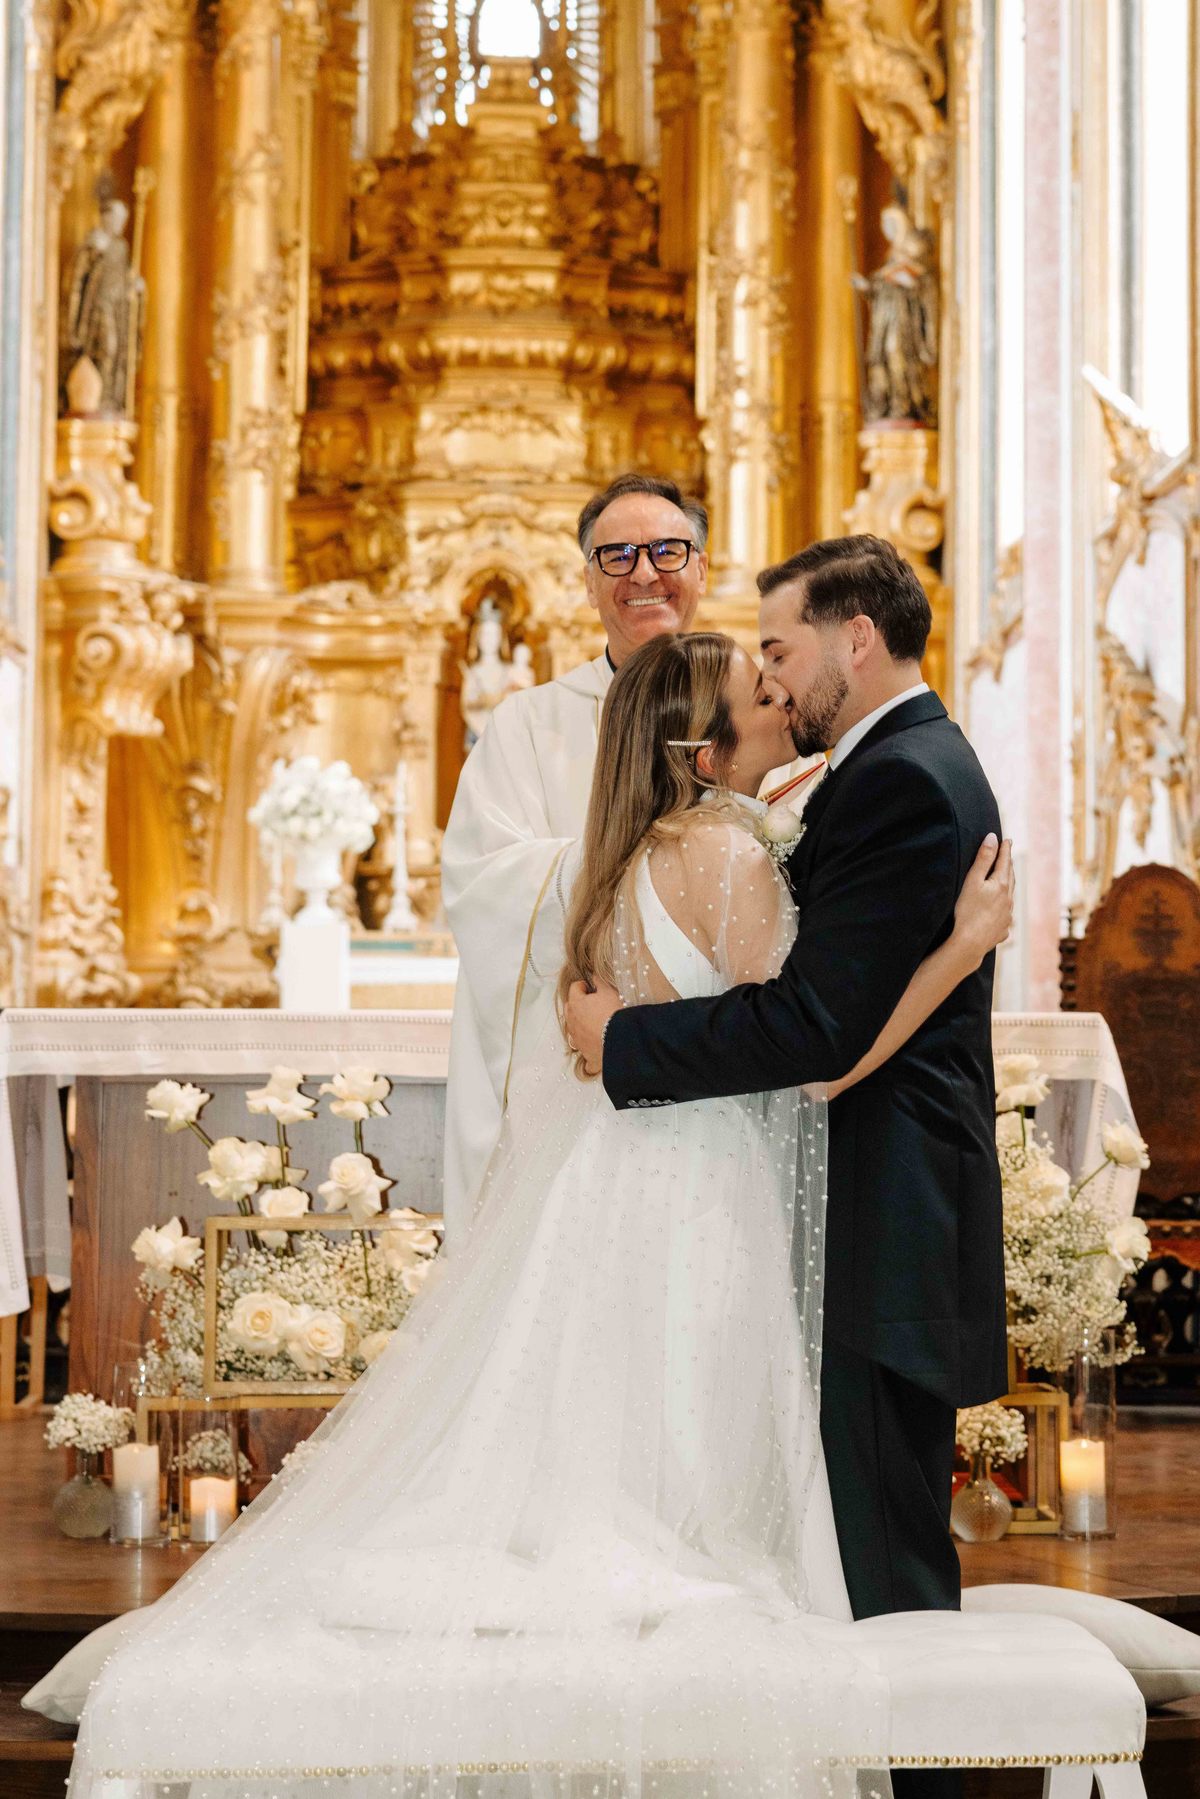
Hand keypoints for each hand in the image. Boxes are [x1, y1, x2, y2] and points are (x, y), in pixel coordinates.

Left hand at [564, 979, 621, 1076]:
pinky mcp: (584, 1052)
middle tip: (591, 1002)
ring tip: (594, 1021)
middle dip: (578, 1003)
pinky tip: (595, 1044)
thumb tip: (594, 976)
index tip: (591, 987)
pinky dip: (587, 1045)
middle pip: (570, 1007)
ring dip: (580, 1022)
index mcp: (576, 1003)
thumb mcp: (609, 992)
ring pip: (573, 1027)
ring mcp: (577, 1037)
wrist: (620, 1041)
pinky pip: (583, 1049)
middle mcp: (572, 1020)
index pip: (575, 988)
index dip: (583, 985)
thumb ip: (599, 981)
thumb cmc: (614, 1014)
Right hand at [953, 833, 1014, 967]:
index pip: (1005, 862)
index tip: (1008, 840)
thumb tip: (993, 838)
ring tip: (1006, 880)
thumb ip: (983, 858)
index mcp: (1001, 885)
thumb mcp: (973, 880)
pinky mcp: (1002, 929)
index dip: (1005, 849)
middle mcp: (1008, 899)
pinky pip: (1005, 915)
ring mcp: (1007, 916)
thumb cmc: (967, 911)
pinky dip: (1004, 907)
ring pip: (1010, 896)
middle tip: (1007, 857)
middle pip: (1010, 878)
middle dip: (1008, 865)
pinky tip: (1000, 911)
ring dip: (1008, 886)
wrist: (970, 943)